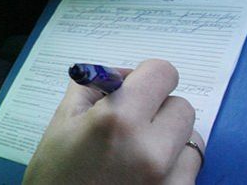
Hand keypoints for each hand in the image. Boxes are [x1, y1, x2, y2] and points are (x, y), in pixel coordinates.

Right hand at [22, 60, 203, 184]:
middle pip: (181, 106)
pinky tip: (145, 176)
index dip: (146, 76)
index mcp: (119, 120)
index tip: (133, 88)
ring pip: (191, 140)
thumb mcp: (63, 119)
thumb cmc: (54, 173)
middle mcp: (151, 149)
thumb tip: (123, 76)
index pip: (163, 73)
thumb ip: (95, 86)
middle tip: (132, 123)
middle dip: (158, 109)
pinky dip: (173, 169)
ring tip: (139, 154)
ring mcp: (169, 181)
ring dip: (170, 140)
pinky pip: (190, 172)